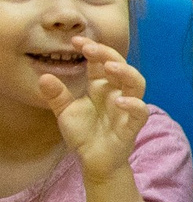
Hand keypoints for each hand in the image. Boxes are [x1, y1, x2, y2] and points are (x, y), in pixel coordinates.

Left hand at [38, 38, 148, 182]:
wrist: (94, 160)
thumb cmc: (84, 134)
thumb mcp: (64, 111)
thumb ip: (56, 94)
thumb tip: (44, 77)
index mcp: (100, 87)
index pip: (100, 61)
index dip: (92, 49)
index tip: (75, 41)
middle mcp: (115, 93)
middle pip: (121, 66)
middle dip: (108, 54)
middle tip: (90, 49)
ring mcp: (125, 109)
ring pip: (137, 84)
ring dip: (126, 73)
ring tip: (110, 67)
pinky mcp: (131, 126)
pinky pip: (140, 112)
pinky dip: (134, 105)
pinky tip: (120, 101)